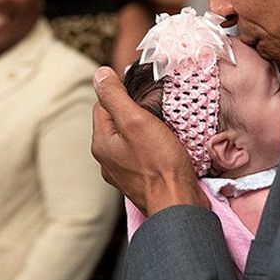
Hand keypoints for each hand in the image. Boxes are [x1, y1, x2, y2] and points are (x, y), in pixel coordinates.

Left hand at [91, 66, 208, 215]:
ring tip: (164, 125)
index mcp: (102, 143)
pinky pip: (144, 155)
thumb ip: (115, 96)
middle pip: (118, 121)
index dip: (123, 92)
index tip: (144, 91)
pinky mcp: (142, 181)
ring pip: (132, 139)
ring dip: (146, 129)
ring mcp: (124, 173)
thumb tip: (100, 74)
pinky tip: (168, 145)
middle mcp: (108, 160)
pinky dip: (154, 146)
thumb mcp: (136, 122)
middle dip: (135, 111)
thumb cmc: (160, 165)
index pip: (104, 104)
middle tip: (157, 107)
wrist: (179, 205)